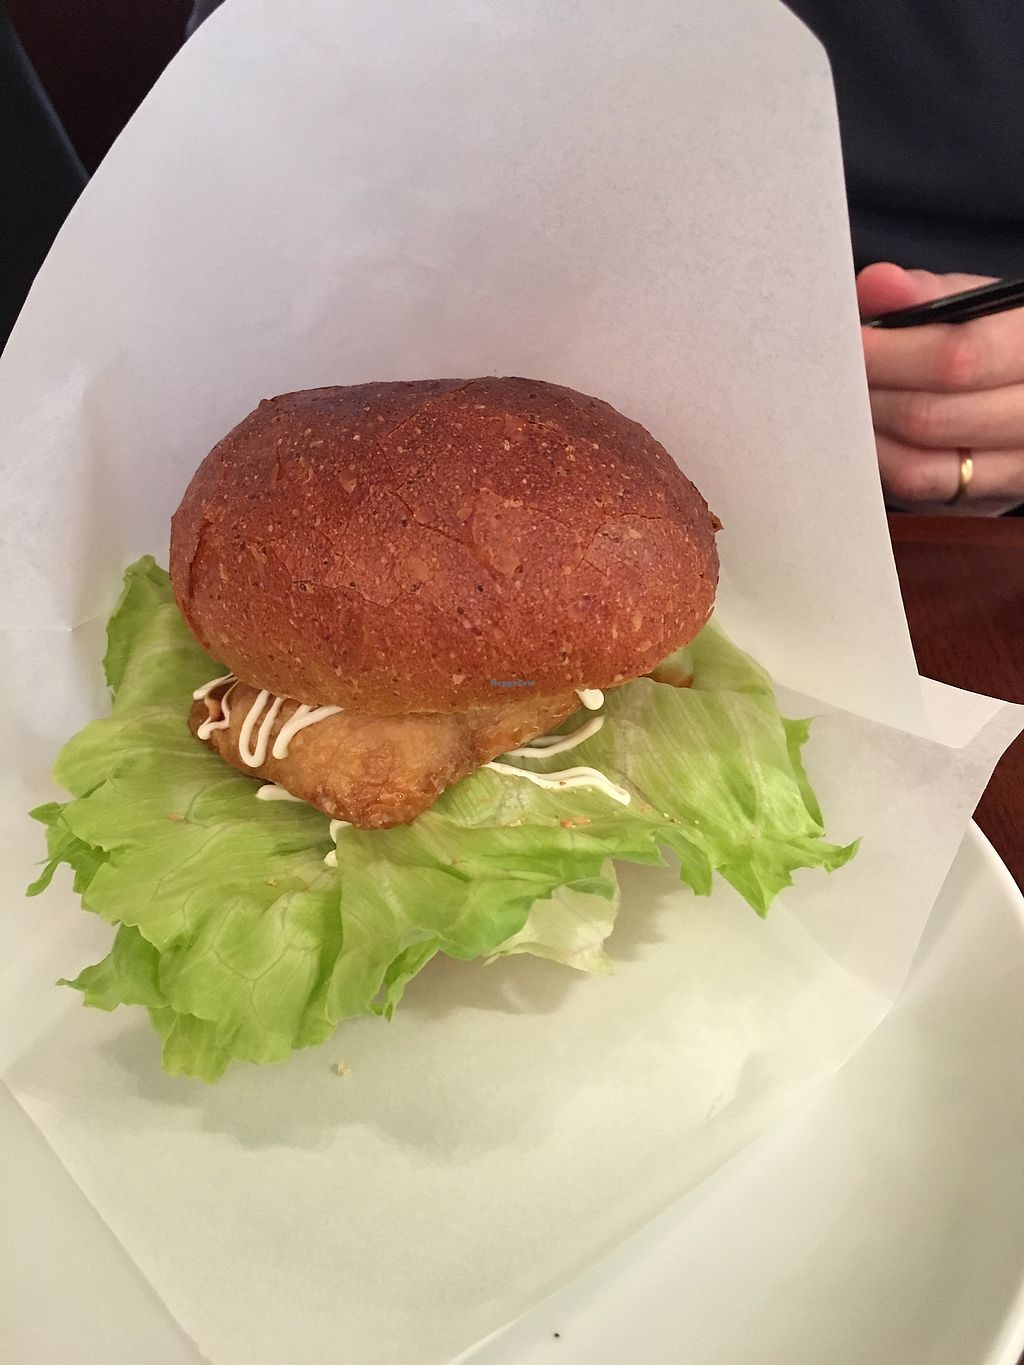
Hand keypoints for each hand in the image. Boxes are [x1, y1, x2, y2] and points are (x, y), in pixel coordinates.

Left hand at [858, 263, 1023, 508]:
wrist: (1021, 393)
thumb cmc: (989, 340)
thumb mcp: (971, 305)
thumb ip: (924, 293)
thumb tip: (876, 285)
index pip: (957, 358)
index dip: (888, 354)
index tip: (845, 346)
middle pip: (930, 419)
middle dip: (869, 397)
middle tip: (831, 381)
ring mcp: (1014, 468)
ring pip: (918, 467)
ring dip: (866, 436)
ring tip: (842, 407)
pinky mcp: (983, 502)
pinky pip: (918, 494)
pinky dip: (880, 465)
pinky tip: (864, 438)